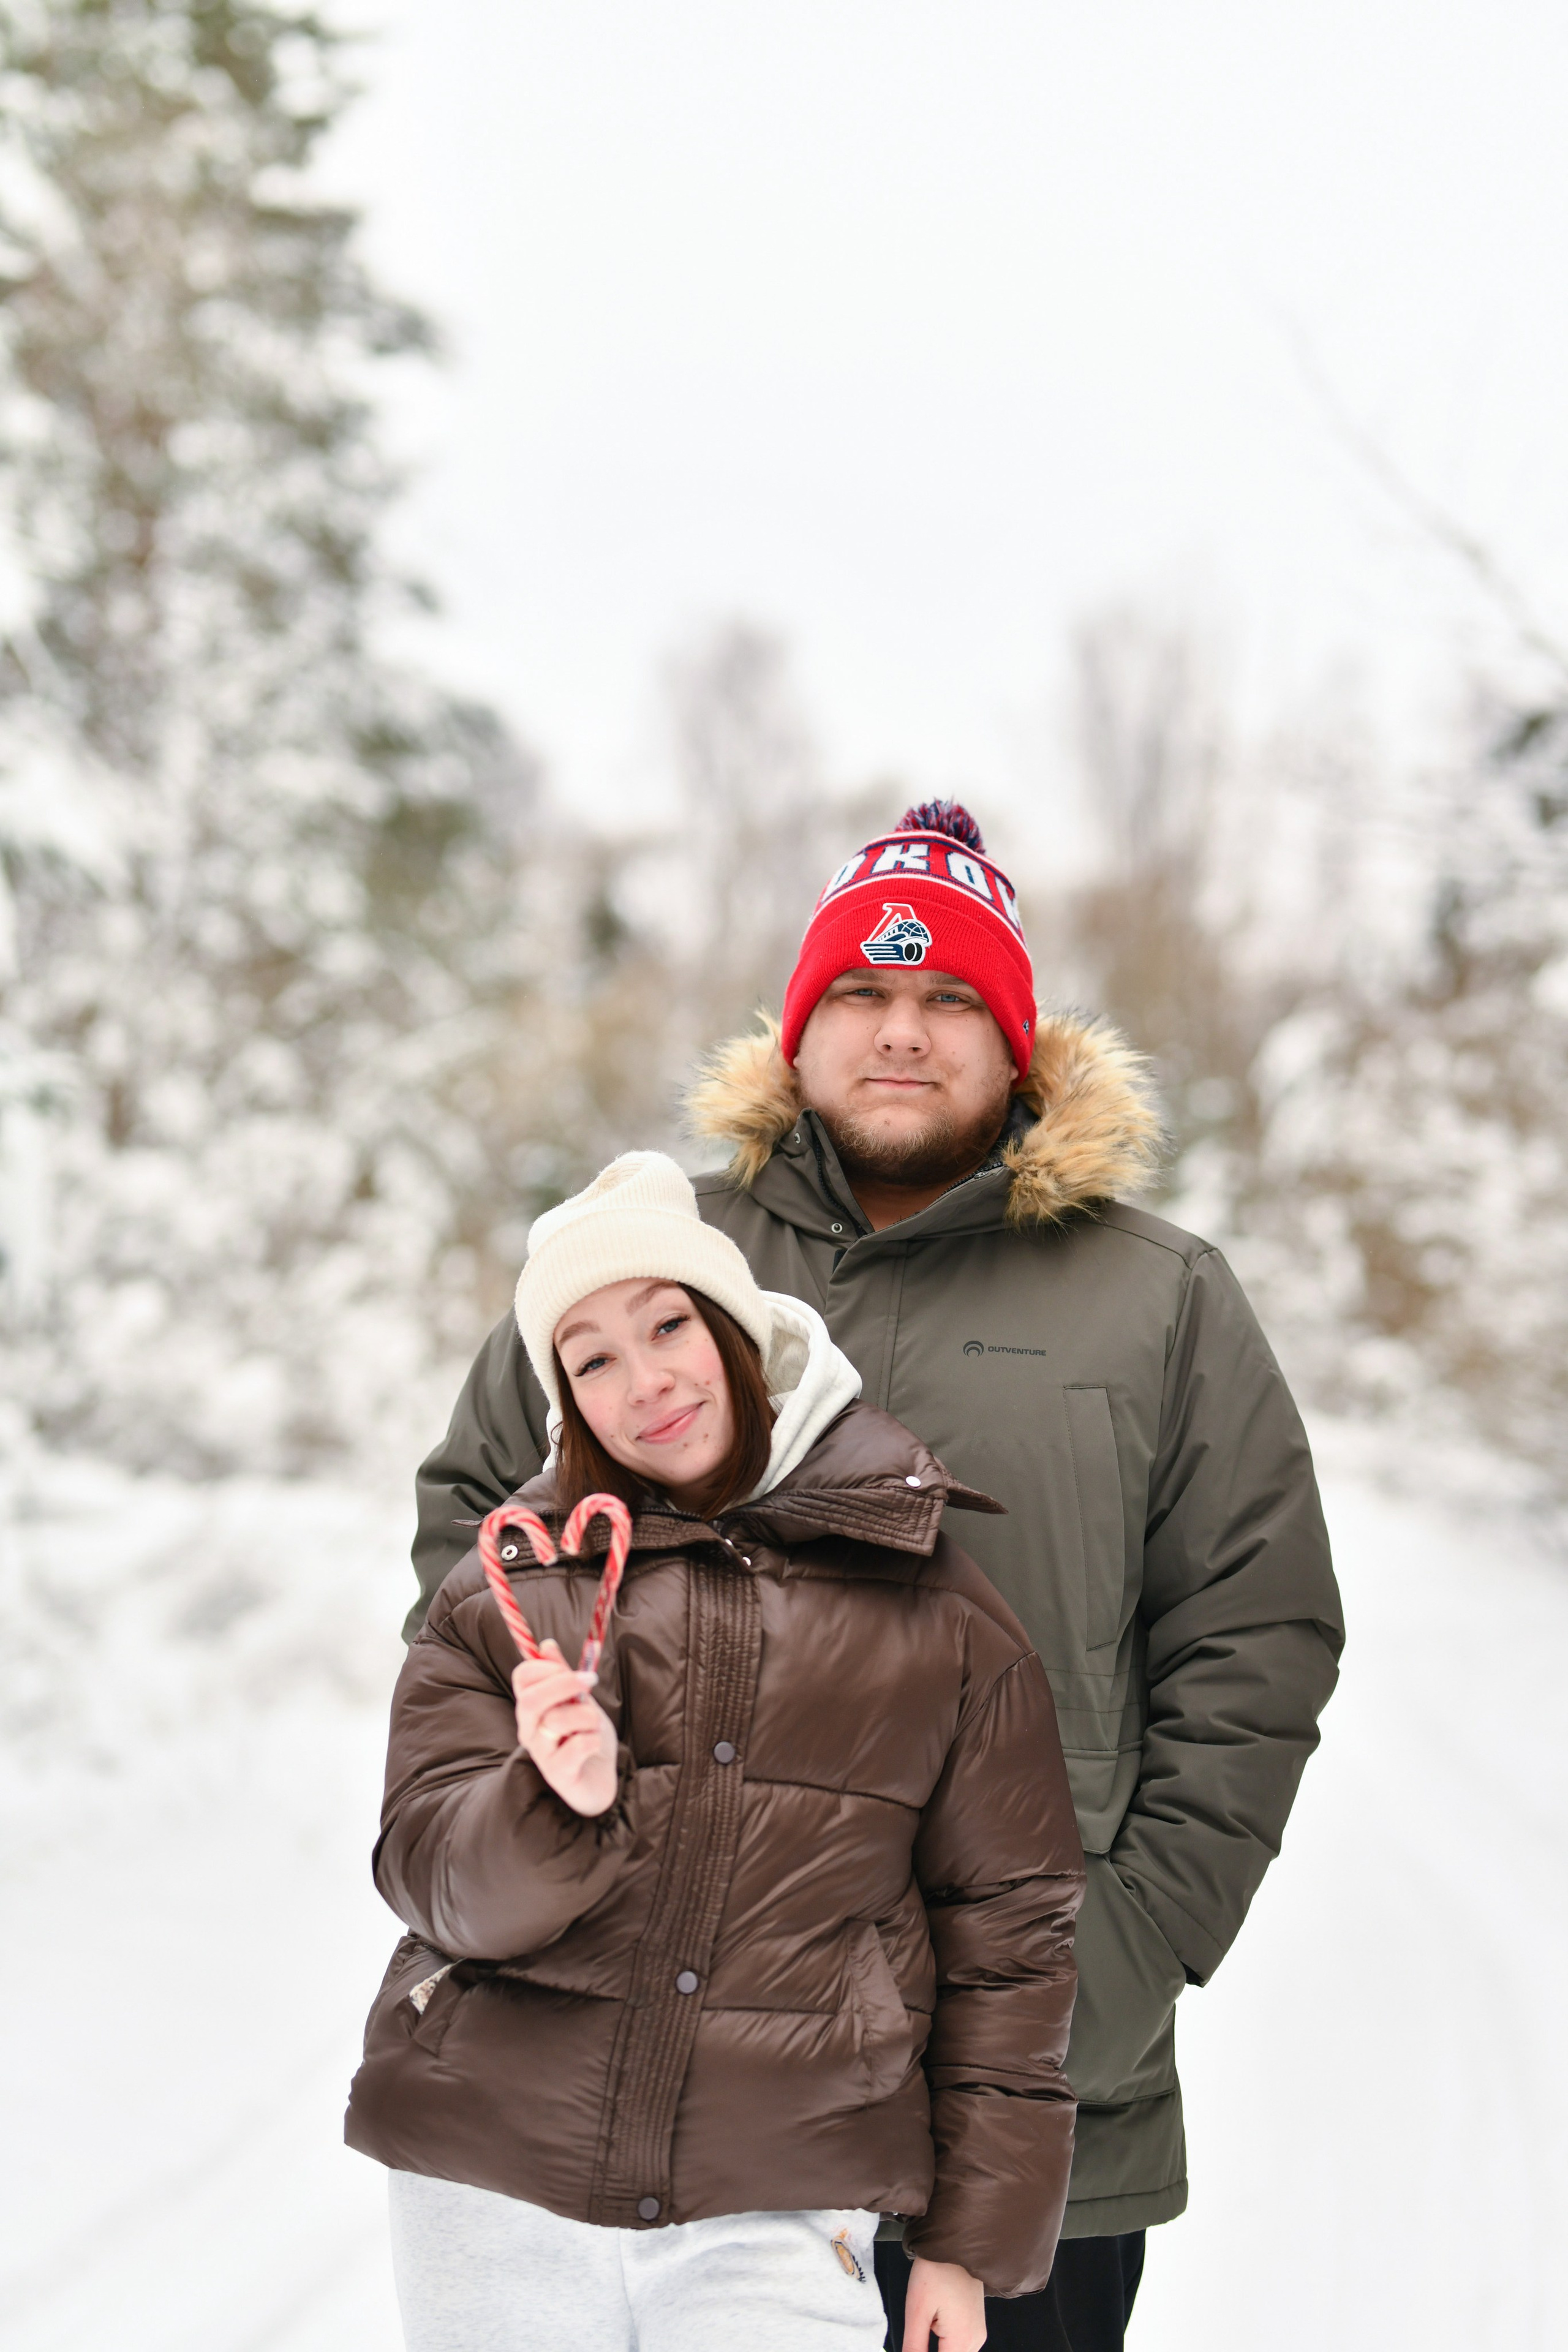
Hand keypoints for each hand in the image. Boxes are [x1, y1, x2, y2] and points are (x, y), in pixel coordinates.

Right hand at [512, 1640, 618, 1816]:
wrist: (599, 1779)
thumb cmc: (585, 1737)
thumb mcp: (578, 1701)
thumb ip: (563, 1676)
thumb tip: (546, 1645)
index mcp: (531, 1709)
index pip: (522, 1678)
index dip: (546, 1666)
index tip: (569, 1668)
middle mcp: (529, 1731)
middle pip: (530, 1700)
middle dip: (563, 1684)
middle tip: (590, 1681)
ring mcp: (542, 1755)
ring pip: (556, 1721)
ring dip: (586, 1716)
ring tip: (594, 1725)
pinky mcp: (558, 1775)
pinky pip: (576, 1747)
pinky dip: (592, 1740)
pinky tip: (593, 1745)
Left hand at [903, 2256, 985, 2351]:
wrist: (956, 2242)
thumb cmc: (934, 2272)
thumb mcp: (917, 2311)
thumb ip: (914, 2346)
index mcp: (962, 2340)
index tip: (915, 2341)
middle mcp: (976, 2341)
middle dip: (930, 2350)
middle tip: (920, 2330)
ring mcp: (978, 2332)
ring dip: (938, 2347)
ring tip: (928, 2321)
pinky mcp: (976, 2323)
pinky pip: (960, 2343)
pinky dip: (945, 2340)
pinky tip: (935, 2320)